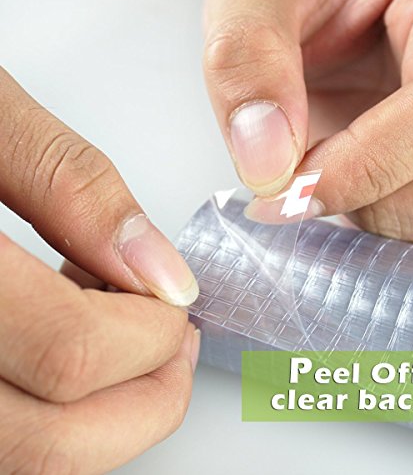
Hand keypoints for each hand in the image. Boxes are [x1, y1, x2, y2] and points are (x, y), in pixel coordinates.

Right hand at [0, 68, 199, 472]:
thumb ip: (74, 186)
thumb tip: (160, 268)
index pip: (71, 353)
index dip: (150, 332)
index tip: (174, 297)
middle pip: (56, 442)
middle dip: (149, 393)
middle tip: (170, 332)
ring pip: (35, 460)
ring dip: (113, 410)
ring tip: (126, 336)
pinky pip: (15, 440)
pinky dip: (67, 409)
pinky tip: (71, 342)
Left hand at [203, 0, 412, 264]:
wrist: (318, 0)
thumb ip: (250, 64)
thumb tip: (267, 169)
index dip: (364, 171)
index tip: (287, 194)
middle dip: (382, 209)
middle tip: (307, 187)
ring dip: (389, 221)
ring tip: (328, 178)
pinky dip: (398, 224)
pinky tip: (352, 188)